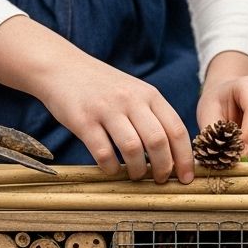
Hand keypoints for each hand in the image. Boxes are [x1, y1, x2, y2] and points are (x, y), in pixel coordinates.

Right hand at [0, 16, 193, 182]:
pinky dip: (110, 167)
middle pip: (158, 141)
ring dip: (137, 170)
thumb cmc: (102, 87)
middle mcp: (131, 100)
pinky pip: (103, 152)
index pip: (177, 130)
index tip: (186, 178)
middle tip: (159, 180)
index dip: (185, 158)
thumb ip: (152, 115)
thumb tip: (173, 153)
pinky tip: (110, 169)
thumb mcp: (134, 92)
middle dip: (163, 168)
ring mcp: (107, 109)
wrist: (61, 67)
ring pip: (132, 148)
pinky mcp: (83, 120)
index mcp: (149, 95)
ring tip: (135, 176)